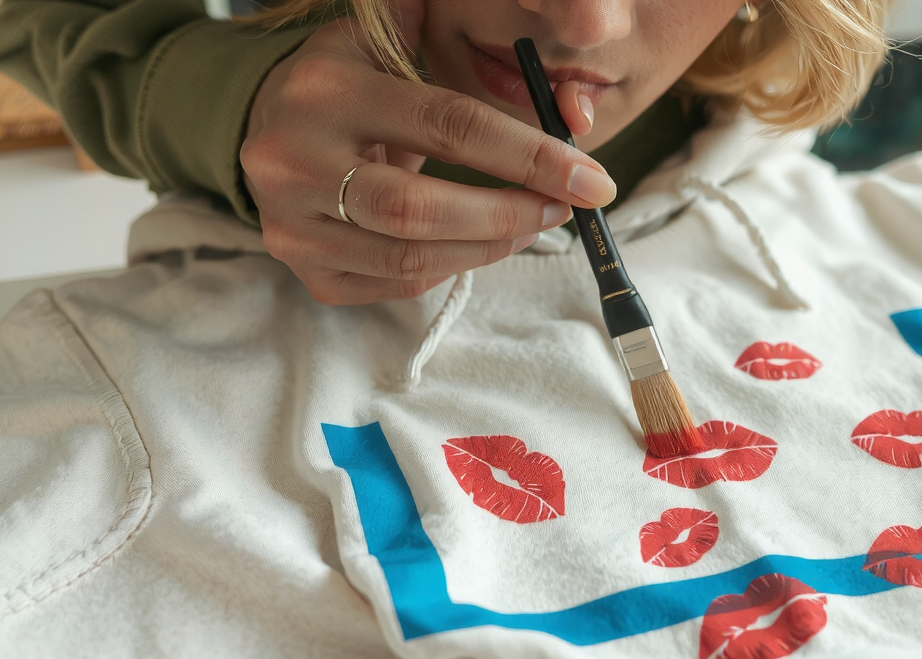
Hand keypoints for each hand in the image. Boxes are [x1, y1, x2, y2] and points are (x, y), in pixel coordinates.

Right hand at [240, 6, 608, 304]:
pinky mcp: (303, 267)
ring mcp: (293, 223)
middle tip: (561, 209)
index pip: (449, 127)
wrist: (260, 123)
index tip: (591, 180)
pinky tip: (478, 245)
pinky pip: (394, 284)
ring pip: (409, 258)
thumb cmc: (346, 83)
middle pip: (420, 209)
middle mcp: (296, 160)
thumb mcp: (383, 41)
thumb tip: (557, 87)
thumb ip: (450, 44)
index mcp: (327, 91)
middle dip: (508, 214)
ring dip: (488, 248)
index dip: (529, 157)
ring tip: (530, 225)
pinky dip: (450, 268)